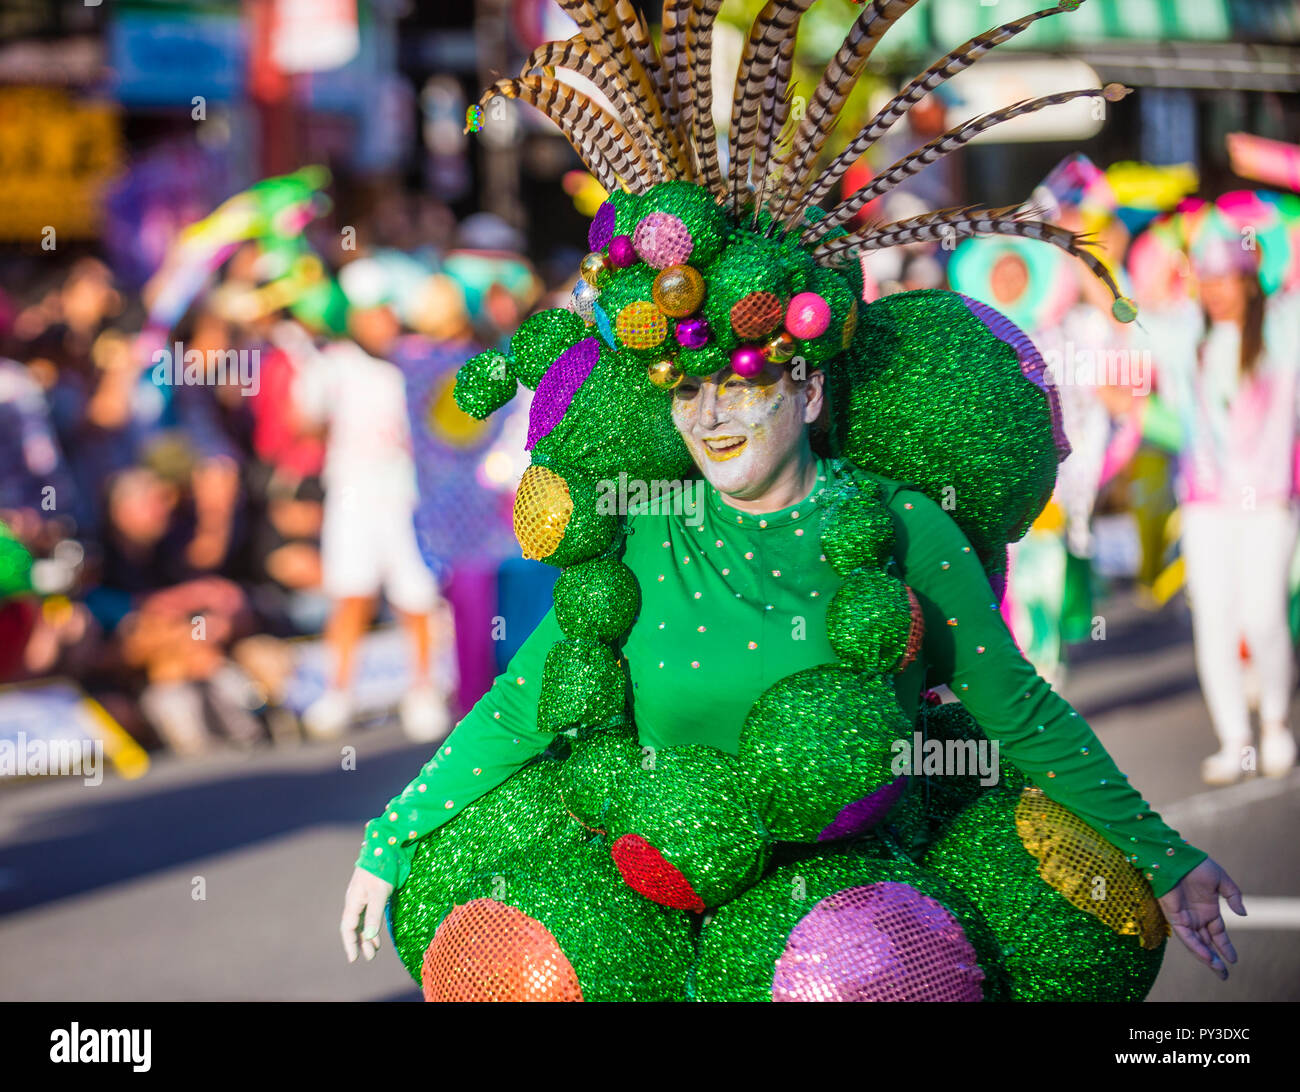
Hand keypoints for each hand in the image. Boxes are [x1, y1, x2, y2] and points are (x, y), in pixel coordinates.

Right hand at [340, 866, 393, 963]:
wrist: (385, 849)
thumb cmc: (382, 870)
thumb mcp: (379, 894)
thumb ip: (374, 915)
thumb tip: (369, 936)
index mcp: (353, 901)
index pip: (348, 928)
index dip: (350, 943)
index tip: (354, 958)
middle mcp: (355, 901)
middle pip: (354, 927)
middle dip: (360, 943)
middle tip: (369, 957)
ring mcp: (363, 897)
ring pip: (361, 922)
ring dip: (367, 936)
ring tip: (374, 950)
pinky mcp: (372, 894)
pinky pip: (368, 915)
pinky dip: (372, 927)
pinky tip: (377, 935)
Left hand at [1157, 857, 1245, 979]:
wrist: (1176, 856)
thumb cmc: (1197, 865)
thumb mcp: (1221, 880)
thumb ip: (1233, 896)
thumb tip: (1243, 915)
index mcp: (1207, 909)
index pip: (1218, 933)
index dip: (1225, 947)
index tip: (1234, 960)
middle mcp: (1196, 916)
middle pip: (1206, 942)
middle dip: (1215, 959)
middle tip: (1224, 975)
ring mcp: (1185, 917)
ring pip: (1196, 942)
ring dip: (1206, 957)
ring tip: (1218, 970)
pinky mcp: (1174, 915)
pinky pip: (1185, 935)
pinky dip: (1195, 946)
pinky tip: (1205, 956)